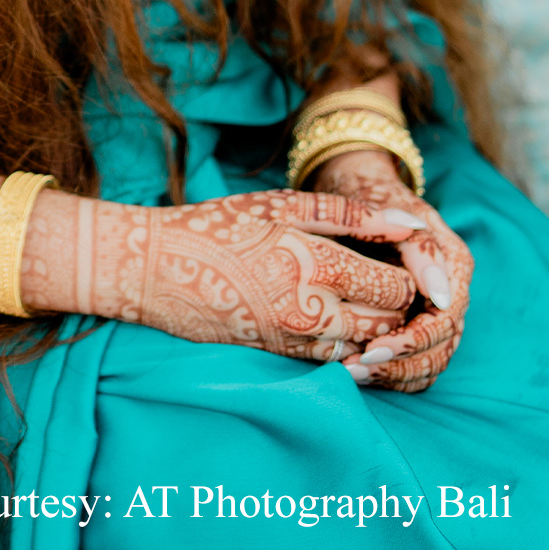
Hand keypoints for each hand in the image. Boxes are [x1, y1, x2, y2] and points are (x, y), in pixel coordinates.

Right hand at [50, 188, 422, 360]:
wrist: (154, 270)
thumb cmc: (218, 226)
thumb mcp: (281, 205)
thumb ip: (351, 215)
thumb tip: (412, 226)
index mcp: (316, 265)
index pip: (397, 286)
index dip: (409, 271)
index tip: (399, 255)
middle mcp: (313, 312)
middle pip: (390, 323)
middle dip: (400, 304)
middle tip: (390, 275)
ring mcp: (297, 342)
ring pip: (368, 347)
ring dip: (378, 327)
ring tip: (367, 296)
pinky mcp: (283, 358)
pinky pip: (339, 362)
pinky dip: (352, 344)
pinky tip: (340, 317)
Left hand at [314, 149, 473, 392]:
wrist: (355, 189)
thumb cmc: (372, 195)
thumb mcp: (392, 210)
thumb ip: (420, 248)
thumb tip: (441, 296)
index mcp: (453, 265)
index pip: (444, 319)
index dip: (413, 339)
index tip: (375, 349)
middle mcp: (449, 291)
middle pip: (440, 348)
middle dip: (400, 364)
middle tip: (356, 368)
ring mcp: (434, 308)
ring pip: (430, 361)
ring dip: (395, 374)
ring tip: (353, 373)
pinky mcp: (414, 320)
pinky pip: (415, 361)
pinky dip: (392, 374)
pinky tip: (360, 373)